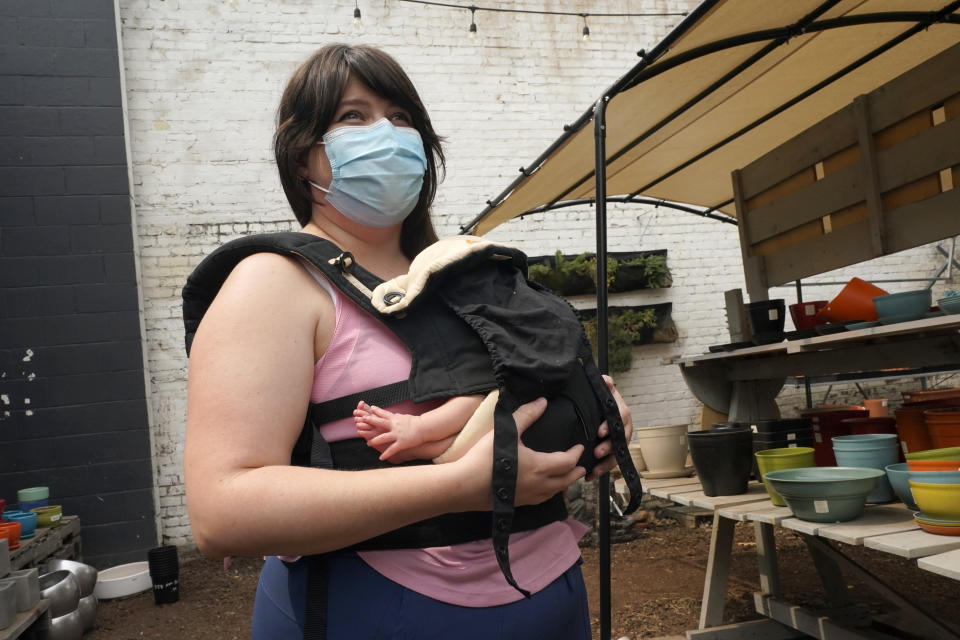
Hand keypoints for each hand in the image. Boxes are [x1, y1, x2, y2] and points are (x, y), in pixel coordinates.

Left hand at [355, 401, 421, 460]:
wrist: (425, 428)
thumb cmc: (416, 422)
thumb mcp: (405, 417)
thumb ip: (396, 417)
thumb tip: (392, 414)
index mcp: (395, 418)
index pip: (384, 414)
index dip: (376, 411)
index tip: (369, 408)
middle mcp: (394, 426)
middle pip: (380, 423)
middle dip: (370, 422)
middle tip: (360, 421)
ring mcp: (397, 435)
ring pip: (383, 437)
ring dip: (375, 441)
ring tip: (368, 444)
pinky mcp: (401, 443)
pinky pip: (392, 449)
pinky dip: (386, 454)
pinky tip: (381, 458)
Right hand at [456, 397, 586, 510]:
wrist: (465, 486)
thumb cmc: (486, 457)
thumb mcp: (507, 431)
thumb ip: (526, 415)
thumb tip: (543, 402)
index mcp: (541, 466)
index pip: (568, 461)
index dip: (576, 454)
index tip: (579, 447)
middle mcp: (539, 484)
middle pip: (566, 480)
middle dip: (575, 472)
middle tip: (581, 467)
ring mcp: (529, 497)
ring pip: (554, 493)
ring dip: (564, 484)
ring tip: (565, 478)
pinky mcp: (517, 504)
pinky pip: (541, 500)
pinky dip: (549, 493)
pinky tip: (543, 491)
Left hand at [589, 375, 633, 479]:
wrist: (593, 407)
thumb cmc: (599, 398)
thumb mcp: (601, 388)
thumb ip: (604, 384)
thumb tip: (606, 381)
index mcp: (621, 410)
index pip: (621, 417)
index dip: (612, 425)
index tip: (600, 431)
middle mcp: (623, 426)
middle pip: (622, 438)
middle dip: (610, 447)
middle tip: (597, 452)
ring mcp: (619, 440)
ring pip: (617, 453)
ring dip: (607, 463)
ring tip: (595, 470)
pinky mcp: (612, 451)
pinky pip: (610, 462)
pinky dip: (601, 470)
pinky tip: (590, 476)